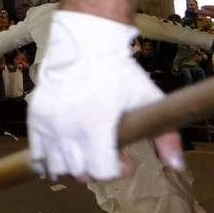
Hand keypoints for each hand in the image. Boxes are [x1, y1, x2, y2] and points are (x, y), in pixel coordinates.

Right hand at [28, 11, 180, 181]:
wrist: (84, 41)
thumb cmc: (117, 70)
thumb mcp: (146, 97)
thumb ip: (166, 135)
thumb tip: (178, 166)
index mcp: (96, 127)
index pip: (101, 171)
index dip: (117, 170)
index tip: (126, 160)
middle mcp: (68, 128)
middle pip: (79, 171)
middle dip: (96, 168)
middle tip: (105, 153)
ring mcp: (49, 122)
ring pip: (56, 164)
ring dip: (71, 164)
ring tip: (83, 151)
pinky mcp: (36, 114)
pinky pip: (36, 149)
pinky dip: (47, 156)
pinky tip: (61, 150)